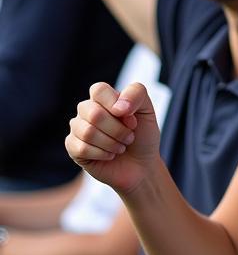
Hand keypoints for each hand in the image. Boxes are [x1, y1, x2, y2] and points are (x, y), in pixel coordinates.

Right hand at [66, 81, 161, 195]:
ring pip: (87, 132)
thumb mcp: (147, 109)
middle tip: (129, 136)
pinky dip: (103, 153)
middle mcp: (87, 110)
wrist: (141, 164)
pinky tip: (110, 155)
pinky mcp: (73, 148)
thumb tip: (117, 107)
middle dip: (118, 129)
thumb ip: (136, 94)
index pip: (98, 90)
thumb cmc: (143, 134)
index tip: (132, 120)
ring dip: (112, 143)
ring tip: (121, 146)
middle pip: (94, 114)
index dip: (116, 105)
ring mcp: (78, 128)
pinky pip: (81, 148)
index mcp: (103, 97)